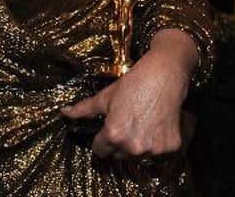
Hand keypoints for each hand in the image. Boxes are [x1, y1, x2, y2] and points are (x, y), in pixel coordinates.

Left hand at [60, 44, 190, 160]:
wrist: (163, 77)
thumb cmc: (133, 84)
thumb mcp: (104, 97)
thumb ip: (83, 110)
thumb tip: (64, 112)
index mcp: (114, 134)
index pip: (99, 151)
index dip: (100, 141)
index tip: (105, 133)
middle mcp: (133, 146)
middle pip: (118, 156)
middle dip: (119, 144)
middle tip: (125, 125)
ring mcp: (153, 149)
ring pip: (137, 156)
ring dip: (137, 146)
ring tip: (140, 124)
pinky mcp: (170, 147)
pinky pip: (157, 153)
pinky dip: (155, 143)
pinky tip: (153, 126)